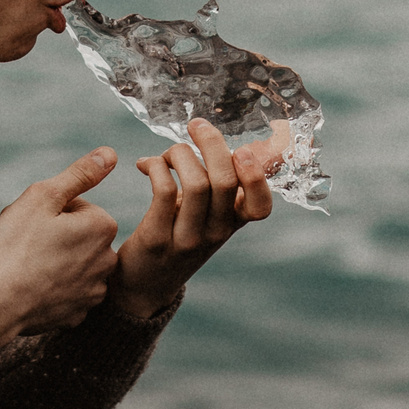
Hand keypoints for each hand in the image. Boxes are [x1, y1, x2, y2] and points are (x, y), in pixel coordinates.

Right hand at [0, 148, 120, 339]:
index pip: (80, 207)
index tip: (36, 223)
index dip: (53, 211)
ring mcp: (94, 290)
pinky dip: (55, 289)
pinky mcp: (80, 314)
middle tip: (31, 244)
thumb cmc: (16, 245)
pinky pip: (69, 292)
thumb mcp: (43, 197)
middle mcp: (108, 260)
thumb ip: (80, 174)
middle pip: (81, 236)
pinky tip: (34, 288)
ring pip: (76, 264)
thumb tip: (111, 153)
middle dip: (60, 236)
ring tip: (31, 267)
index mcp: (102, 226)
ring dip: (59, 262)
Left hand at [109, 117, 281, 320]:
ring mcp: (188, 239)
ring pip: (196, 182)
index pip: (261, 208)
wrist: (144, 283)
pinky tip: (145, 164)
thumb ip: (228, 182)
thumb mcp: (209, 211)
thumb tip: (265, 146)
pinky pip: (163, 191)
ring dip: (179, 153)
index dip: (257, 177)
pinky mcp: (157, 239)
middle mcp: (216, 233)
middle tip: (196, 125)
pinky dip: (156, 166)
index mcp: (232, 223)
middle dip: (211, 142)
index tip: (242, 150)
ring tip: (168, 154)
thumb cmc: (179, 232)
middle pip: (224, 180)